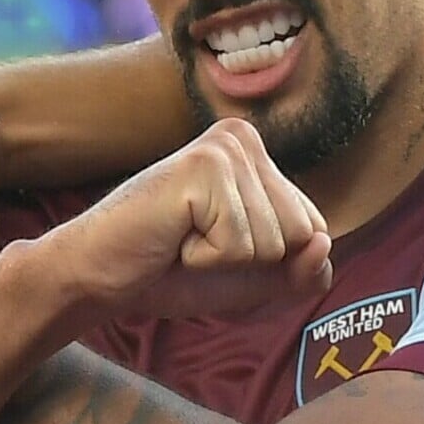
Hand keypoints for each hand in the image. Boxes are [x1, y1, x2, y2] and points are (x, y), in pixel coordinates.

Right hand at [26, 118, 332, 326]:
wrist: (99, 278)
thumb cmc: (172, 273)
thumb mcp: (254, 282)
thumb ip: (302, 273)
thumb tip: (324, 244)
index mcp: (258, 156)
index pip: (313, 227)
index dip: (268, 262)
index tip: (216, 249)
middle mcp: (244, 140)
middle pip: (301, 233)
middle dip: (250, 260)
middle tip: (194, 245)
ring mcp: (223, 150)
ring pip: (273, 241)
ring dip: (224, 260)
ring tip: (181, 240)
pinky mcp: (203, 169)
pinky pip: (239, 245)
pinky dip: (204, 259)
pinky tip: (172, 238)